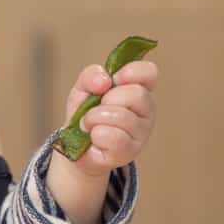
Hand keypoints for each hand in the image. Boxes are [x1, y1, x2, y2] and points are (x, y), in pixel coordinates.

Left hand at [62, 59, 157, 177]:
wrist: (74, 145)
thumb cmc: (85, 113)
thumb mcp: (83, 88)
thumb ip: (91, 76)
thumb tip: (104, 80)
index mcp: (138, 88)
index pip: (149, 72)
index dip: (131, 72)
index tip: (114, 79)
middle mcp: (146, 110)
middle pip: (137, 94)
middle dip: (108, 99)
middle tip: (97, 107)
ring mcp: (142, 132)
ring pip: (122, 116)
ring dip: (95, 118)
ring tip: (90, 123)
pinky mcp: (130, 151)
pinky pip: (114, 137)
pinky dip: (96, 135)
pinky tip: (95, 137)